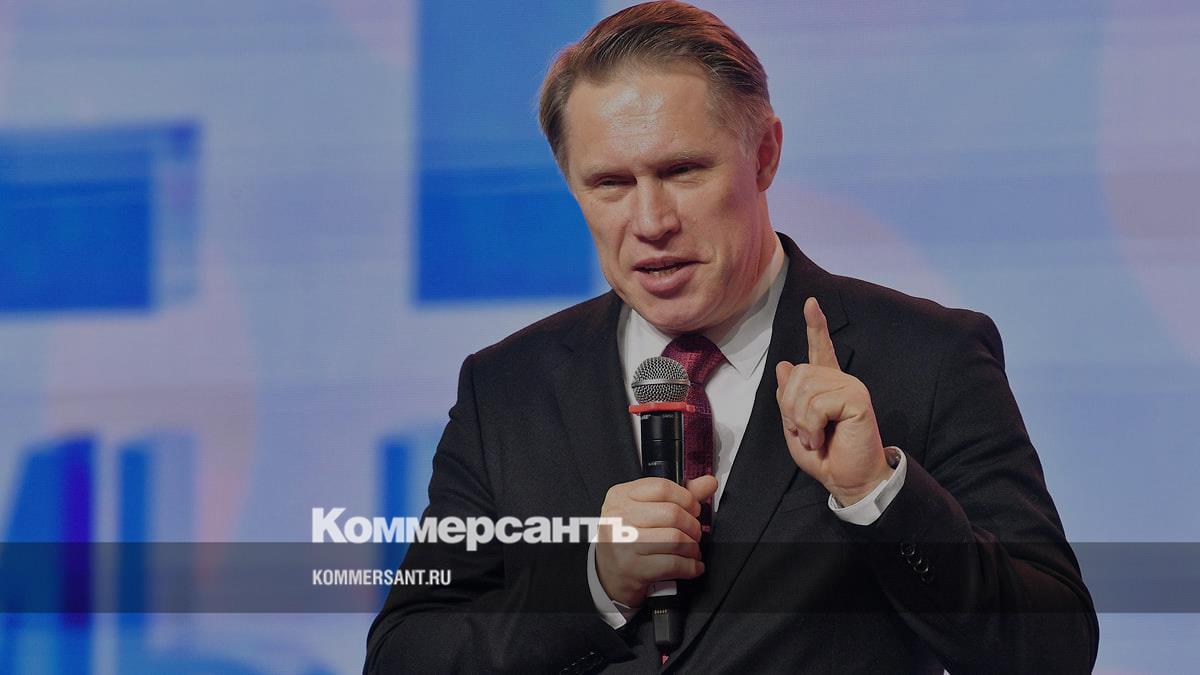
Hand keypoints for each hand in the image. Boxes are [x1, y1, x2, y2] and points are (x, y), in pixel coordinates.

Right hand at [595, 475, 717, 607]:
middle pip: (672, 514)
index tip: (694, 508)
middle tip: (694, 533)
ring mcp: (623, 543)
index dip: (687, 498)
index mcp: (620, 496)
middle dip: (693, 526)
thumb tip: (708, 482)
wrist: (608, 574)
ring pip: (676, 539)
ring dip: (693, 547)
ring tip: (692, 550)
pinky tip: (691, 565)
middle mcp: (619, 517)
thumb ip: (679, 495)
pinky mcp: (633, 568)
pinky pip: (673, 563)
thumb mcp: (646, 510)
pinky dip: (690, 566)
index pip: (662, 487)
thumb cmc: (629, 538)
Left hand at [776, 297, 890, 505]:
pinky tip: (823, 438)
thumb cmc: (826, 457)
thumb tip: (784, 364)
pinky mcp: (857, 398)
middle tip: (805, 433)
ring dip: (800, 421)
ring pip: (804, 388)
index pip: (821, 349)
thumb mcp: (796, 429)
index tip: (810, 303)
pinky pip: (817, 404)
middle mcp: (840, 380)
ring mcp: (850, 387)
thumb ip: (788, 399)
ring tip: (815, 438)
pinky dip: (811, 426)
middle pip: (797, 374)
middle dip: (789, 408)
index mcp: (827, 385)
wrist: (849, 480)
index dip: (815, 326)